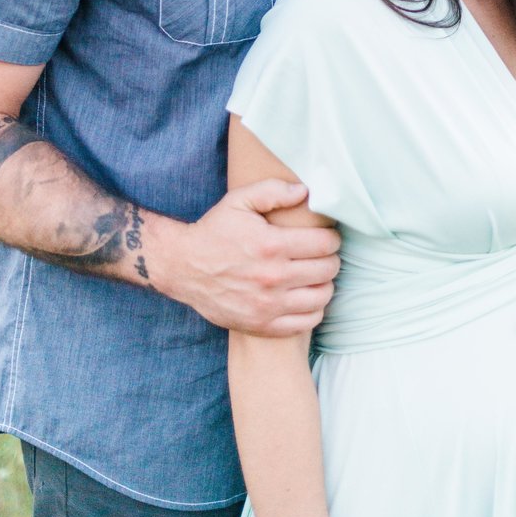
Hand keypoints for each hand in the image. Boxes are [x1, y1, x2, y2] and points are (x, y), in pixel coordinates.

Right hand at [151, 179, 340, 335]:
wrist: (183, 268)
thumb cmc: (215, 231)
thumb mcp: (239, 201)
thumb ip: (273, 191)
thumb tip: (305, 191)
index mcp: (271, 245)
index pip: (325, 244)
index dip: (332, 238)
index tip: (328, 237)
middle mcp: (273, 277)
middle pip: (327, 270)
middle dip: (331, 259)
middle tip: (323, 255)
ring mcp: (268, 305)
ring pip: (322, 297)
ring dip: (325, 284)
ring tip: (316, 275)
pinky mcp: (263, 325)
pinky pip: (307, 322)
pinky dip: (314, 309)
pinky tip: (305, 296)